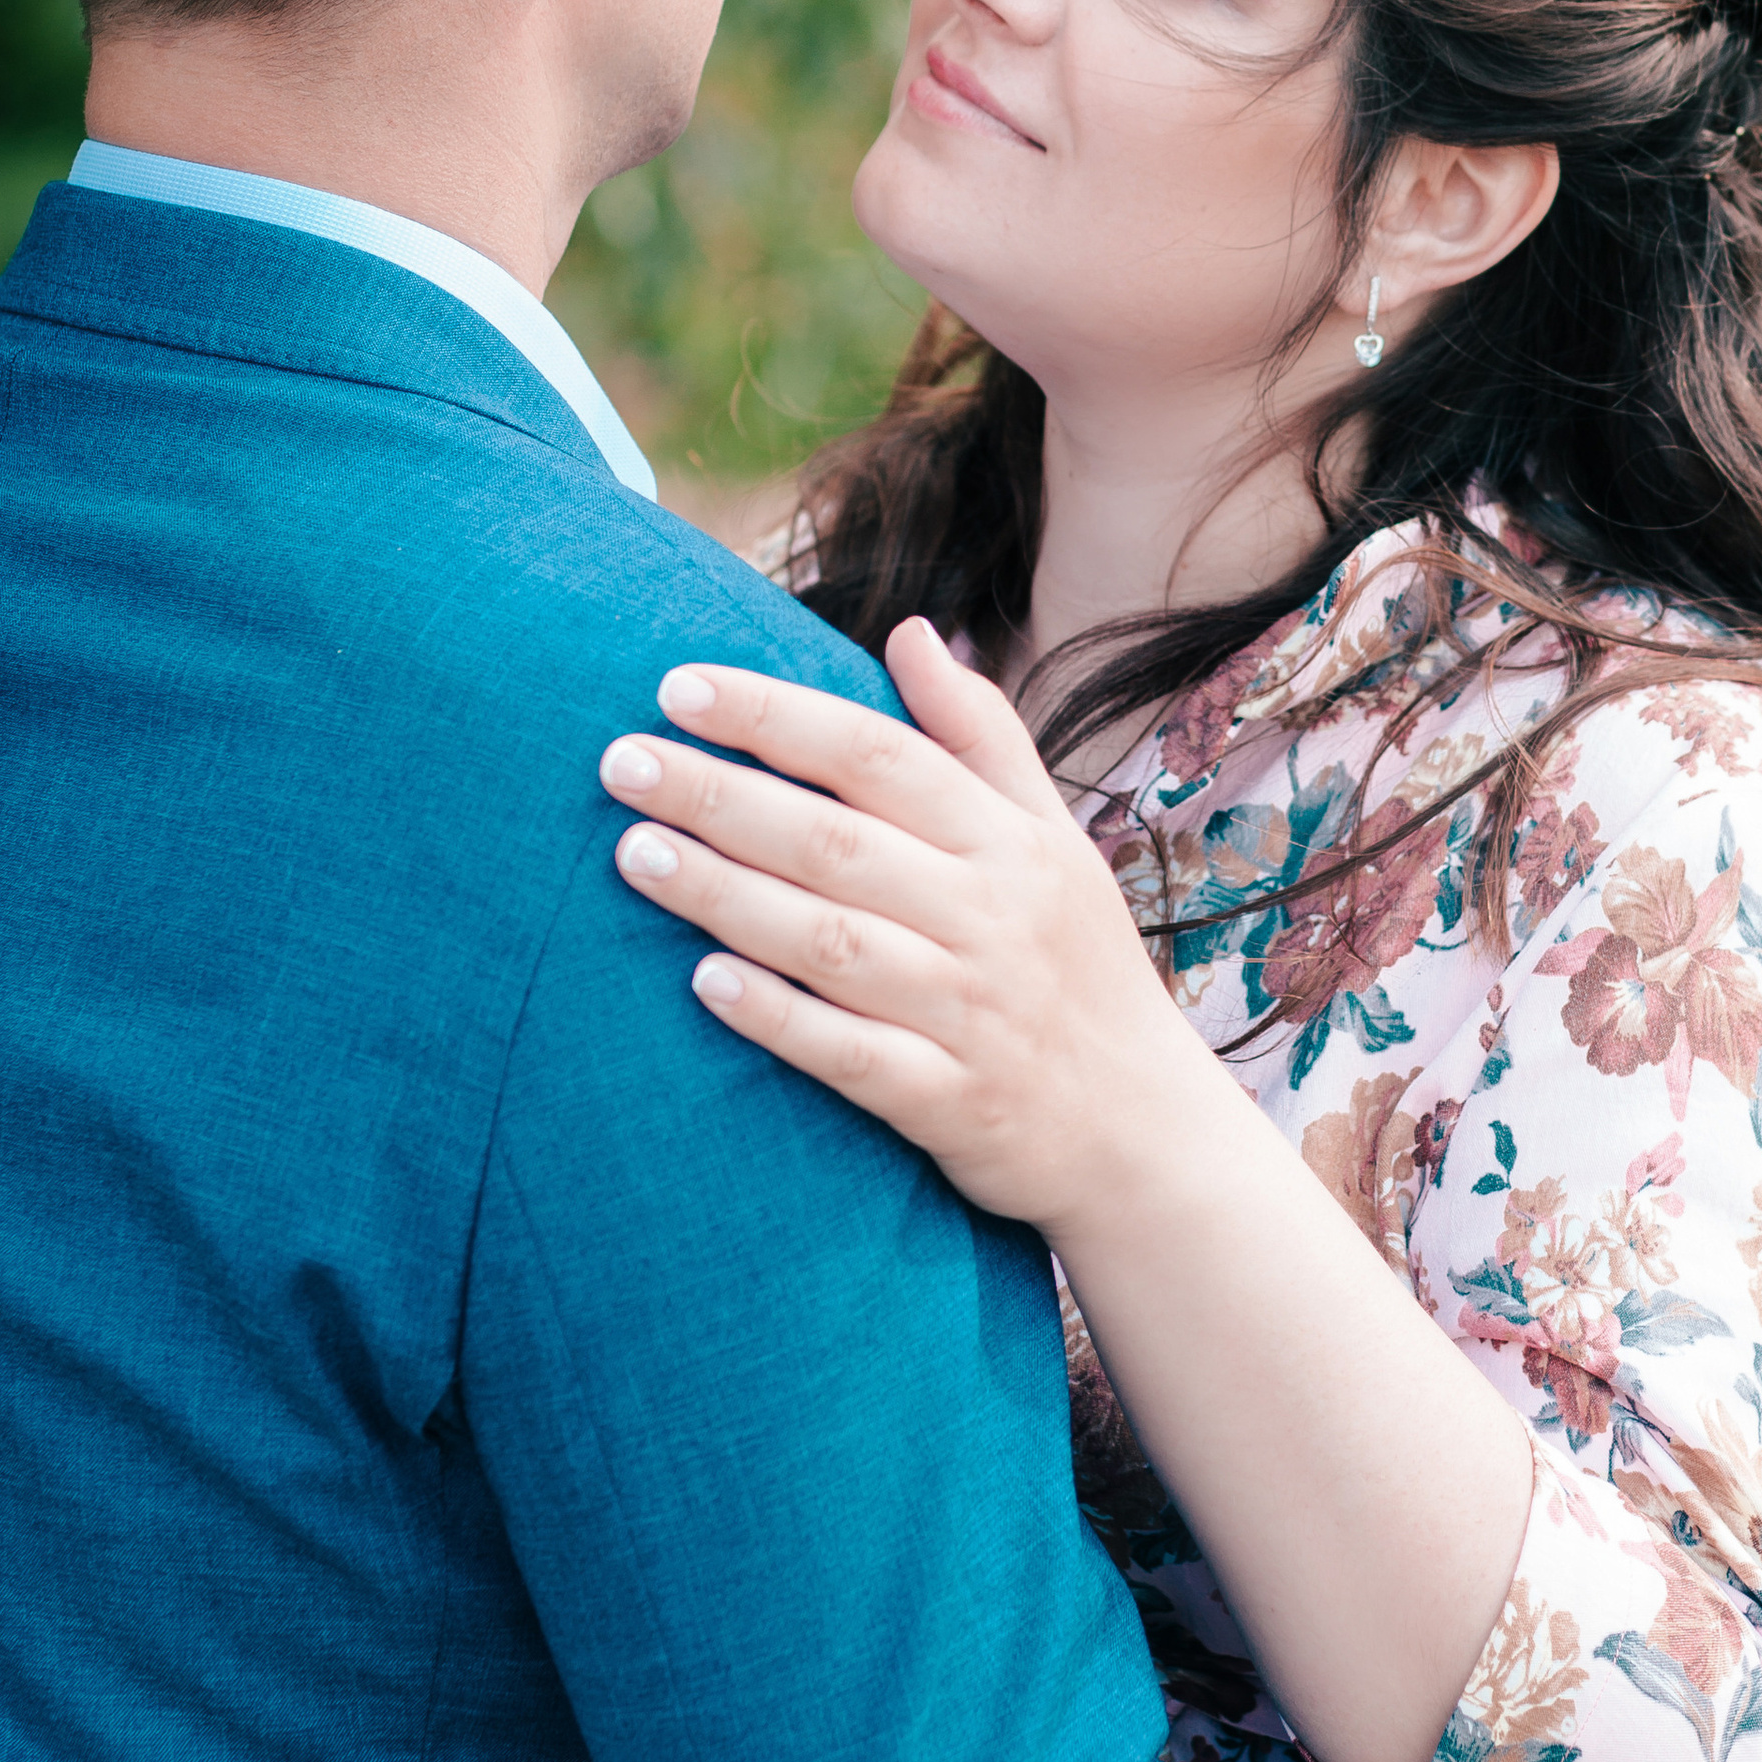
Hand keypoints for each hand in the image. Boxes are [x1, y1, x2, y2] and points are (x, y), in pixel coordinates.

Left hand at [598, 617, 1229, 1236]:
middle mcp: (988, 916)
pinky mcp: (948, 1100)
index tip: (677, 687)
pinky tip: (703, 982)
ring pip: (830, 941)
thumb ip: (980, 734)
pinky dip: (779, 1017)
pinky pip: (851, 1054)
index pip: (878, 754)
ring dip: (725, 894)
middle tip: (620, 761)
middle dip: (721, 794)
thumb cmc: (1077, 966)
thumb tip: (911, 631)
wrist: (1142, 1130)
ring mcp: (968, 1011)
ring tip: (632, 852)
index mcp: (1007, 841)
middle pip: (835, 840)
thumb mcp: (1053, 838)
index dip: (777, 715)